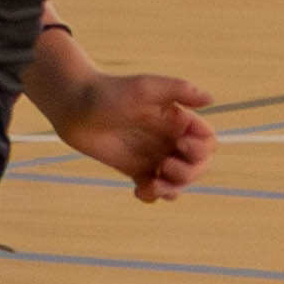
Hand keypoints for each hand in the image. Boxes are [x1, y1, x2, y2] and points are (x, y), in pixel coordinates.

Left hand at [53, 73, 216, 204]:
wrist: (73, 105)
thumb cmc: (109, 91)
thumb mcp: (146, 87)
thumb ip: (179, 90)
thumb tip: (211, 99)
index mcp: (179, 120)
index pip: (207, 143)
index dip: (201, 150)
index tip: (180, 144)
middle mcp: (170, 139)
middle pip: (198, 167)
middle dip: (188, 173)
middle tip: (164, 165)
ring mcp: (153, 156)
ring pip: (178, 182)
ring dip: (172, 188)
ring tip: (150, 185)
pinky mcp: (134, 169)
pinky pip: (153, 189)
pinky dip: (152, 196)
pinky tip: (138, 191)